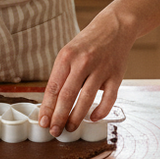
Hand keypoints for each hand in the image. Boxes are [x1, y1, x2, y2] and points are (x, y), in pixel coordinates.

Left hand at [38, 13, 135, 135]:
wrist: (115, 27)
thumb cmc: (88, 43)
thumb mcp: (69, 53)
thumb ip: (62, 75)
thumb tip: (51, 104)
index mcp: (67, 56)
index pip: (53, 87)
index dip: (47, 108)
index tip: (43, 122)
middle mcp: (83, 62)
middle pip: (68, 95)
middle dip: (59, 117)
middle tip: (55, 131)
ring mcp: (101, 69)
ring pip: (86, 99)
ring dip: (77, 117)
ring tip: (70, 128)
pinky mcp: (116, 75)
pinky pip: (109, 98)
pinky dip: (100, 111)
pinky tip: (92, 118)